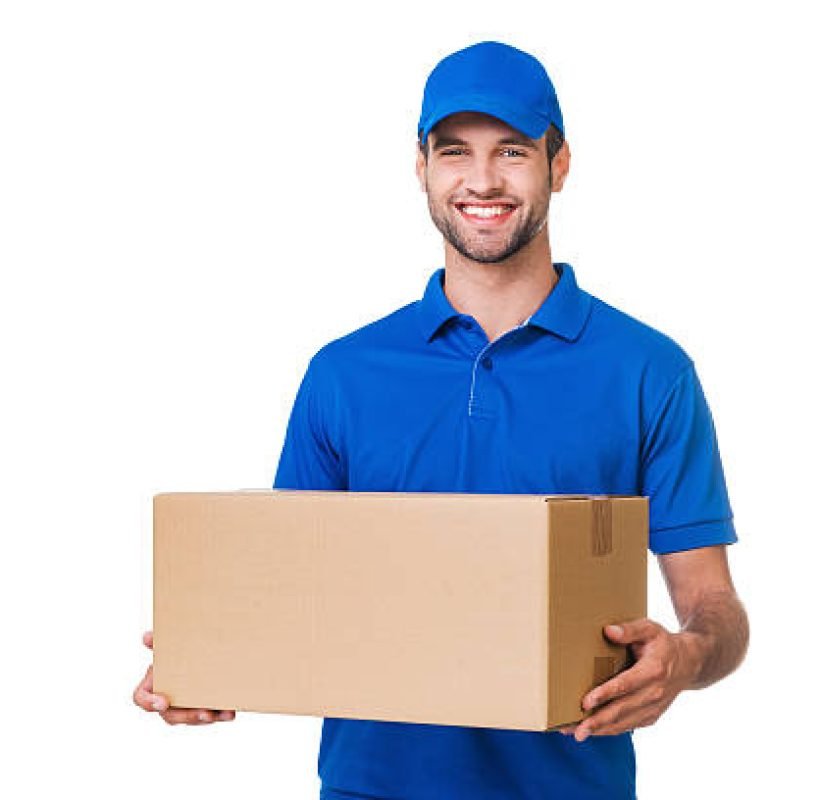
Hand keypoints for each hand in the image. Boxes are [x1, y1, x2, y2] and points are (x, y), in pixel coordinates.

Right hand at [132, 631, 235, 724]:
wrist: (203, 648)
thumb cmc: (179, 647)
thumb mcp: (168, 643)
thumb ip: (158, 641)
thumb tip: (147, 637)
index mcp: (153, 683)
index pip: (141, 697)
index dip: (149, 702)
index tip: (163, 702)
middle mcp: (167, 699)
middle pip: (170, 715)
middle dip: (186, 716)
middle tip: (202, 713)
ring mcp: (185, 706)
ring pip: (191, 718)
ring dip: (203, 718)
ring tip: (216, 714)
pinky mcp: (203, 706)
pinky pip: (210, 716)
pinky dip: (220, 715)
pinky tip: (229, 713)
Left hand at [557, 619, 700, 742]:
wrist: (689, 663)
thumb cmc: (663, 643)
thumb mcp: (649, 629)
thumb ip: (629, 629)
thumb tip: (609, 631)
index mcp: (653, 670)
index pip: (626, 685)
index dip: (605, 694)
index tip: (586, 702)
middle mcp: (655, 692)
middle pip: (622, 710)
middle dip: (598, 721)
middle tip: (577, 729)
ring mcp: (654, 707)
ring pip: (624, 723)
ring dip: (600, 730)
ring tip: (578, 734)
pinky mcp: (652, 716)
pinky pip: (630, 726)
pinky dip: (611, 730)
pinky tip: (594, 732)